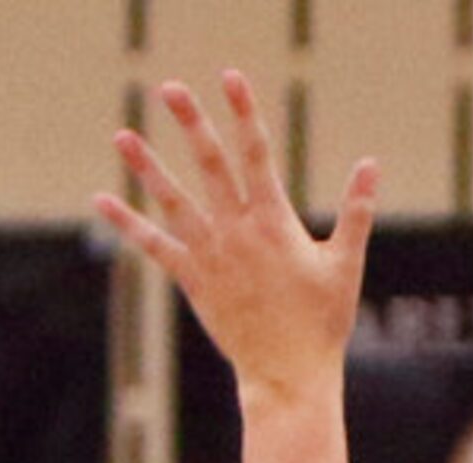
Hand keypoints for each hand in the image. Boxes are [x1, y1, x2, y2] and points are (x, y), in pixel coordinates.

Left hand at [95, 73, 377, 405]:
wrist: (290, 372)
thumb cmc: (324, 321)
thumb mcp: (346, 262)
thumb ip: (356, 211)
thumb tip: (370, 164)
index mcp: (276, 223)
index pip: (258, 155)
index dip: (244, 113)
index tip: (230, 79)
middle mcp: (238, 232)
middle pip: (211, 166)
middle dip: (192, 124)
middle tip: (170, 89)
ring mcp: (211, 255)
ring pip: (173, 201)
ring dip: (147, 167)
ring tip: (122, 135)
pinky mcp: (193, 279)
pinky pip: (154, 246)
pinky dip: (127, 224)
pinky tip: (102, 200)